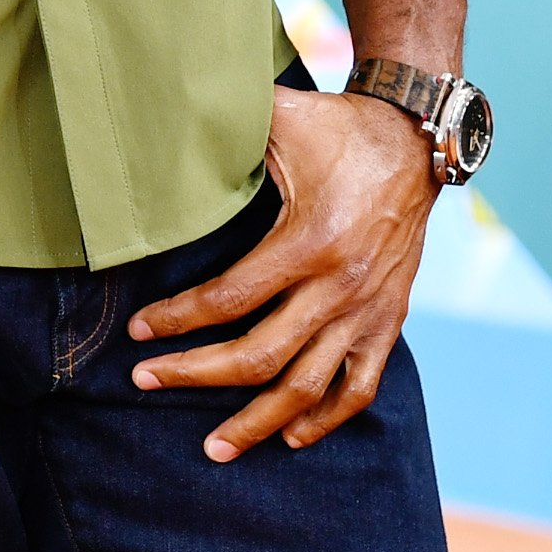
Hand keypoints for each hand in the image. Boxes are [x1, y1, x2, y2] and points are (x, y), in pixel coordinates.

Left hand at [128, 82, 436, 460]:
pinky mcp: (389, 321)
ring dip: (256, 421)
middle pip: (260, 355)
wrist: (414, 141)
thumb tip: (163, 104)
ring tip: (213, 447)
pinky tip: (289, 435)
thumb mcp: (281, 116)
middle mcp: (340, 287)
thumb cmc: (336, 126)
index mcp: (309, 241)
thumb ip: (226, 120)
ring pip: (307, 388)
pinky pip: (358, 387)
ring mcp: (368, 311)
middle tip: (146, 381)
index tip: (138, 330)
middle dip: (196, 373)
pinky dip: (325, 419)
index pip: (231, 299)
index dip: (179, 319)